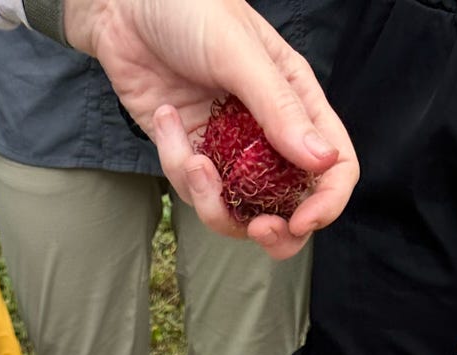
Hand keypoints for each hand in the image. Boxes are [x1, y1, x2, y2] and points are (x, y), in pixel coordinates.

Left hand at [64, 0, 357, 256]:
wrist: (124, 4)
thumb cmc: (190, 8)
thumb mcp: (238, 53)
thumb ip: (279, 109)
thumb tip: (322, 160)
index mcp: (297, 101)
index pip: (333, 165)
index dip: (326, 202)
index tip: (303, 220)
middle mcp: (269, 133)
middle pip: (290, 206)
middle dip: (276, 230)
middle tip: (258, 228)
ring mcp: (230, 150)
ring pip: (238, 212)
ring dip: (213, 202)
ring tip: (193, 163)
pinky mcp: (191, 155)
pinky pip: (192, 189)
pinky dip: (176, 165)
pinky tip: (164, 118)